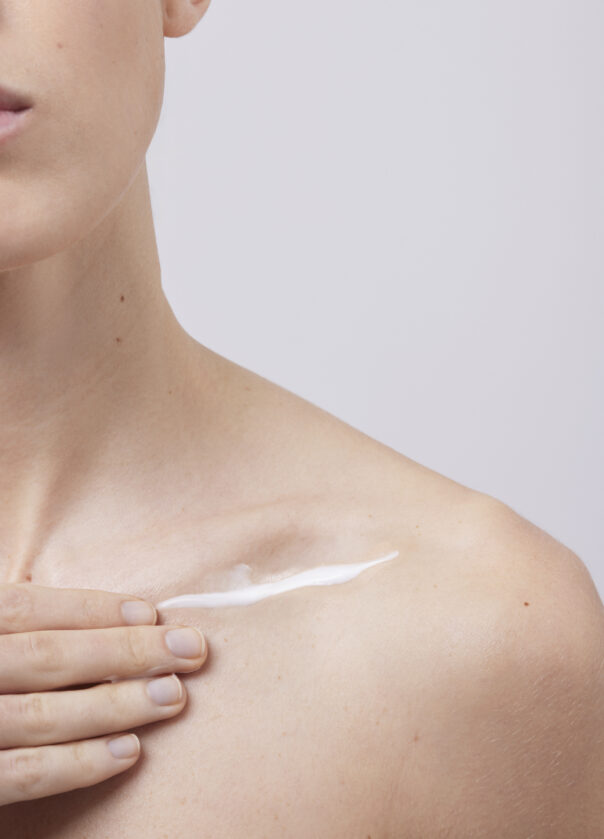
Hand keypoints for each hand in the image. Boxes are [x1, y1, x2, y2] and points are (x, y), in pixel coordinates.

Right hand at [0, 583, 207, 805]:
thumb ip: (13, 629)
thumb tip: (107, 620)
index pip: (27, 609)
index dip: (92, 609)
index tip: (151, 611)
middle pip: (46, 656)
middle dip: (125, 651)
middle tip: (190, 649)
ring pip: (41, 715)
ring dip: (115, 705)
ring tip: (172, 695)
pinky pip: (18, 776)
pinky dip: (76, 764)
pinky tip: (128, 751)